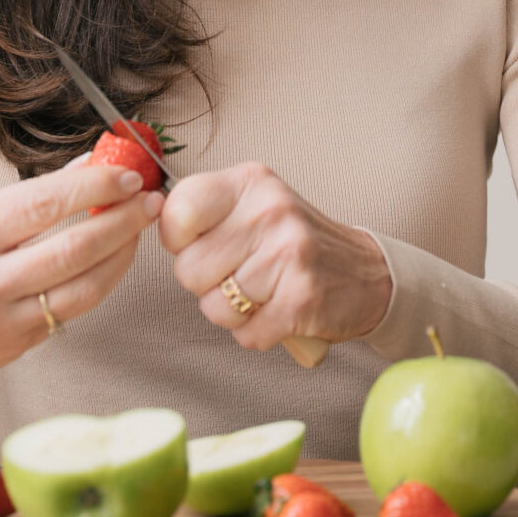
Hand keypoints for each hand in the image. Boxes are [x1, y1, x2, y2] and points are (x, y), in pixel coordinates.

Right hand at [0, 159, 162, 406]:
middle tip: (148, 201)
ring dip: (121, 256)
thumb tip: (82, 168)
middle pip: (73, 248)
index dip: (94, 188)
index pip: (44, 204)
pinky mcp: (13, 350)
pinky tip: (109, 264)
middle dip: (122, 221)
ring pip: (83, 288)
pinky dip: (96, 285)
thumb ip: (21, 197)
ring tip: (138, 231)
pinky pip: (69, 314)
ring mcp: (0, 322)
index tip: (125, 175)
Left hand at [159, 162, 393, 352]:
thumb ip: (206, 211)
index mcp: (251, 182)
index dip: (178, 240)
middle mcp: (270, 211)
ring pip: (213, 308)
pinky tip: (280, 312)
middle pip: (188, 270)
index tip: (200, 244)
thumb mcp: (255, 206)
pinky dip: (258, 332)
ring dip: (233, 312)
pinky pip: (246, 334)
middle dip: (207, 284)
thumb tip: (150, 215)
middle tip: (242, 273)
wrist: (368, 274)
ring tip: (264, 293)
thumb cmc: (295, 243)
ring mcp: (288, 255)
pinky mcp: (301, 300)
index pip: (178, 210)